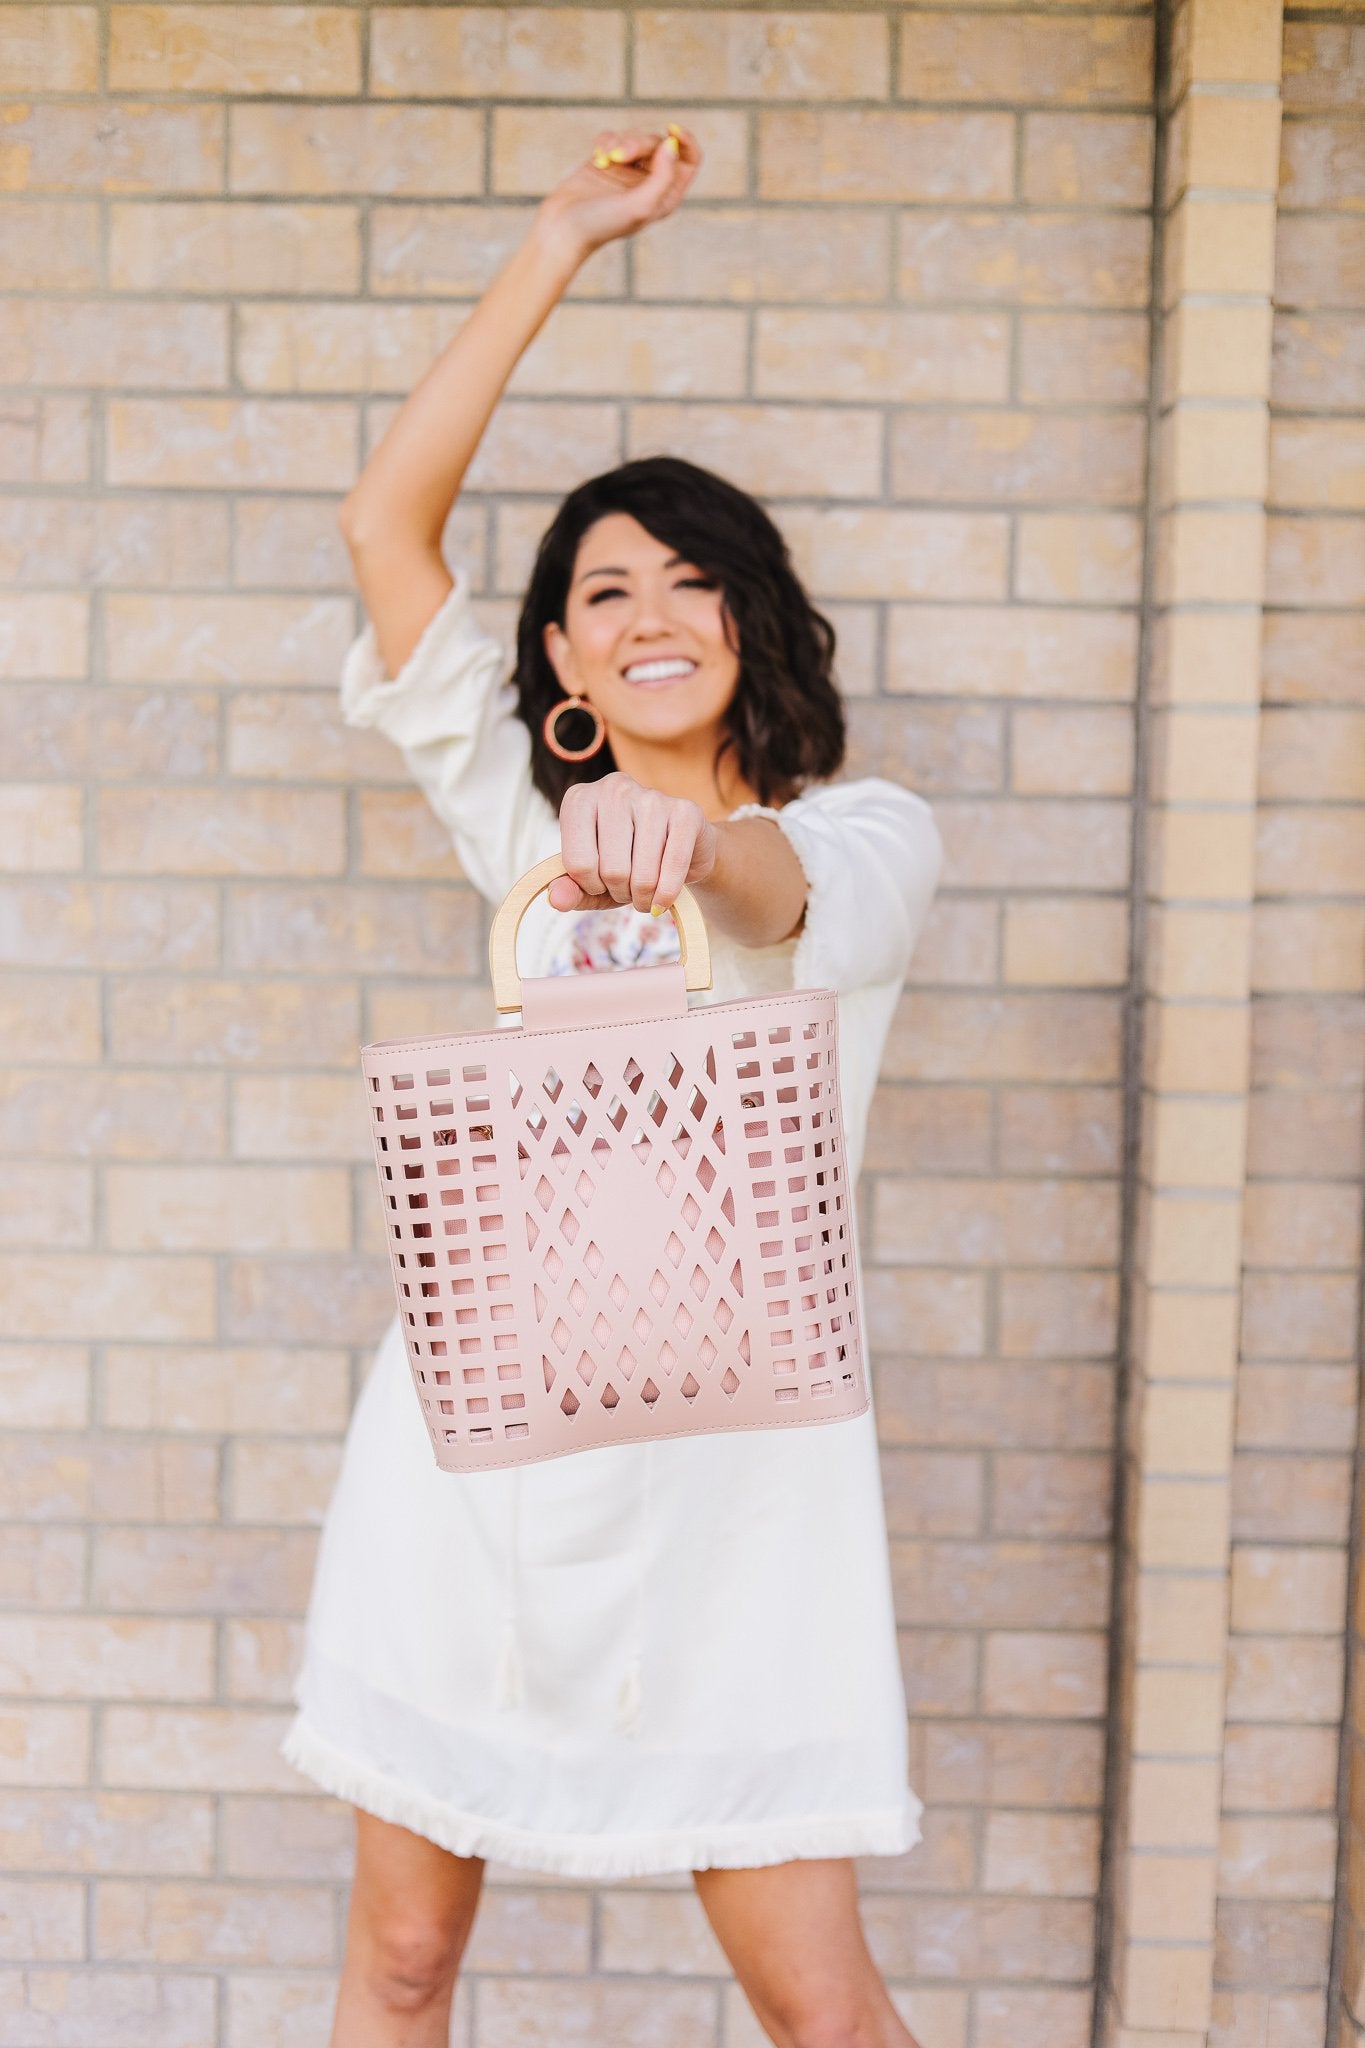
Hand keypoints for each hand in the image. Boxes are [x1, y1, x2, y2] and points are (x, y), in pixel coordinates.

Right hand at [535, 126, 700, 263]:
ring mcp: (628, 172)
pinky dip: (606, 141)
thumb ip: (663, 177)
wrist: (563, 228)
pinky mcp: (607, 162)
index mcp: (666, 197)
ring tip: (605, 158)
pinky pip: (615, 137)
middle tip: (619, 156)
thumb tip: (672, 145)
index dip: (686, 141)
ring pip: (636, 137)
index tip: (671, 130)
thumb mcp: (640, 205)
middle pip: (659, 144)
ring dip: (620, 141)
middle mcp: (650, 184)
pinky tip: (597, 156)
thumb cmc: (603, 224)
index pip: (690, 161)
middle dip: (639, 143)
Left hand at [548, 773, 717, 916]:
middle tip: (629, 890)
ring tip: (646, 892)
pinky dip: (667, 895)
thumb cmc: (629, 865)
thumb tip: (556, 898)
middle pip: (611, 870)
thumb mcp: (593, 882)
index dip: (591, 886)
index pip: (577, 864)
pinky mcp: (686, 811)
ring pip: (642, 874)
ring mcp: (651, 796)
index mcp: (580, 800)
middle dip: (621, 893)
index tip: (602, 883)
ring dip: (644, 898)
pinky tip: (664, 899)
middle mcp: (613, 788)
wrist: (681, 850)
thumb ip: (571, 890)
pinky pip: (673, 867)